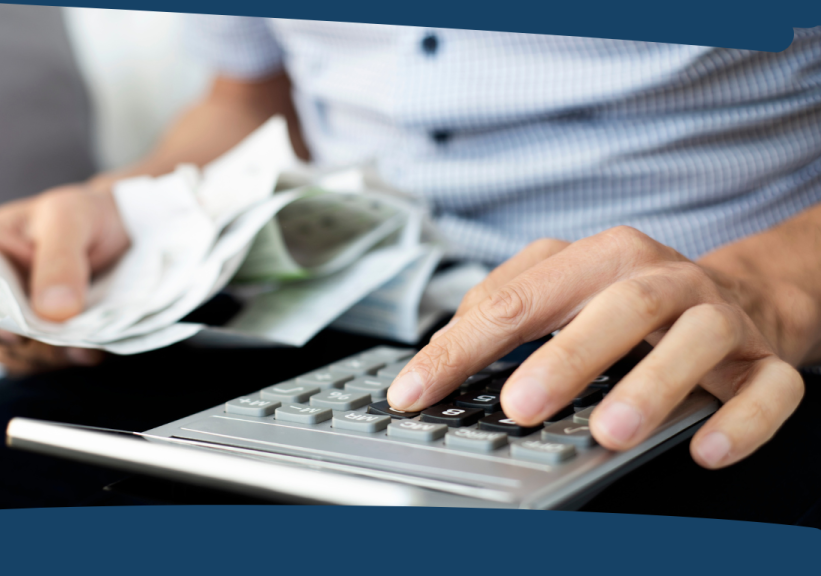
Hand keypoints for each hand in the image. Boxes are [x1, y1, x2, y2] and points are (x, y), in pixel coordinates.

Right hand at [0, 182, 130, 374]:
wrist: (121, 230)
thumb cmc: (84, 214)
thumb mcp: (71, 219)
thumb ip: (59, 261)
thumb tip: (51, 312)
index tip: (9, 330)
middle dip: (18, 345)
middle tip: (57, 340)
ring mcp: (8, 317)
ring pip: (8, 354)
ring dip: (43, 357)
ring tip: (81, 345)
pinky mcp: (36, 338)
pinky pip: (37, 362)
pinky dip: (61, 362)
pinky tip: (88, 352)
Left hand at [388, 226, 811, 468]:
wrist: (745, 296)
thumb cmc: (633, 301)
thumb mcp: (564, 294)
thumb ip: (503, 314)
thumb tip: (436, 356)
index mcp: (597, 259)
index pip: (517, 300)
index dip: (460, 349)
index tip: (413, 393)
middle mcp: (660, 277)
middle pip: (616, 306)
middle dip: (567, 357)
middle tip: (518, 406)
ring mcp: (719, 315)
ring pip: (695, 339)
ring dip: (653, 385)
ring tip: (609, 433)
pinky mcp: (766, 359)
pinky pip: (768, 387)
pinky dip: (741, 418)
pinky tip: (706, 449)